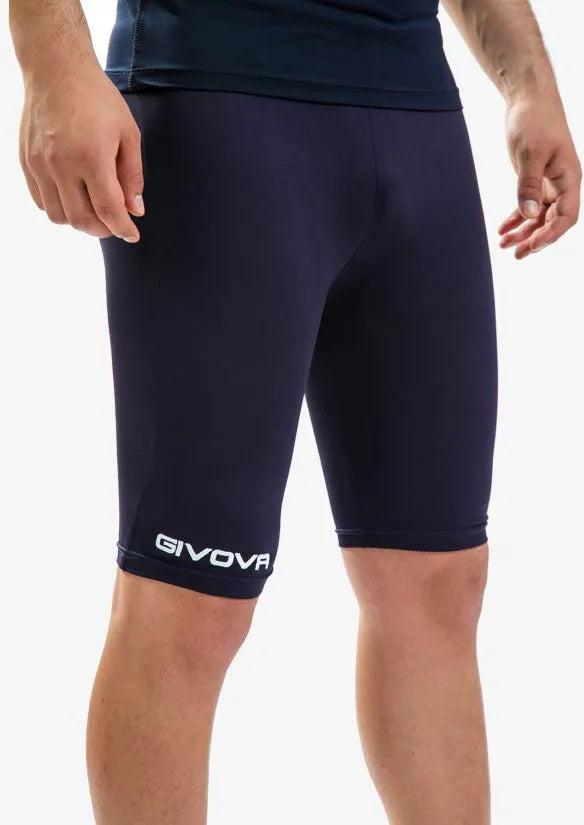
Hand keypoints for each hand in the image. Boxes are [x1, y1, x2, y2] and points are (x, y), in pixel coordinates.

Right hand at [19, 63, 143, 240]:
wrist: (56, 69)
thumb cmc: (97, 98)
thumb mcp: (128, 134)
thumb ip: (132, 175)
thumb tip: (135, 210)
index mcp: (92, 156)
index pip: (108, 210)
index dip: (123, 228)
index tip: (132, 234)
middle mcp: (62, 164)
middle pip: (81, 220)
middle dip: (102, 229)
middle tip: (114, 222)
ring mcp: (40, 164)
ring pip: (59, 216)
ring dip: (79, 221)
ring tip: (94, 209)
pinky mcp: (26, 161)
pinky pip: (41, 200)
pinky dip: (59, 207)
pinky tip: (73, 196)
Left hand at [499, 94, 580, 259]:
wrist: (528, 99)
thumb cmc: (534, 120)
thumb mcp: (530, 153)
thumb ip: (529, 185)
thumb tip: (530, 215)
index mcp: (569, 177)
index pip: (567, 216)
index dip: (552, 234)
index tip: (532, 245)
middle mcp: (562, 183)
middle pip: (552, 221)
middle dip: (535, 239)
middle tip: (516, 255)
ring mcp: (549, 182)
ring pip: (539, 216)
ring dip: (523, 232)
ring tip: (504, 246)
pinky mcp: (535, 180)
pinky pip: (528, 206)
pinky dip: (516, 219)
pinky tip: (502, 230)